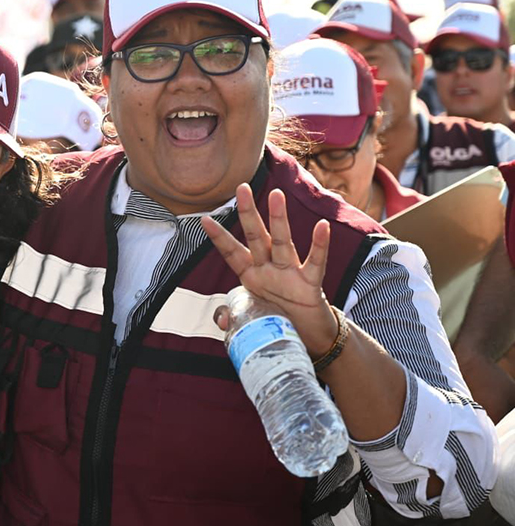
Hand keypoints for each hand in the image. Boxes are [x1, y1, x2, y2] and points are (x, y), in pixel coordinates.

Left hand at [202, 184, 338, 358]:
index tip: (204, 219)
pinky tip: (321, 227)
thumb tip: (220, 319)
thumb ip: (233, 316)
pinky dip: (319, 246)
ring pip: (283, 242)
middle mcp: (269, 269)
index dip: (219, 238)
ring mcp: (290, 274)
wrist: (308, 338)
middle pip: (257, 237)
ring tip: (276, 194)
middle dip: (248, 213)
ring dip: (279, 219)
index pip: (232, 253)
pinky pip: (315, 263)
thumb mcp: (250, 320)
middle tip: (241, 188)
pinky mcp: (310, 285)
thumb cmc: (278, 320)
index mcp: (252, 276)